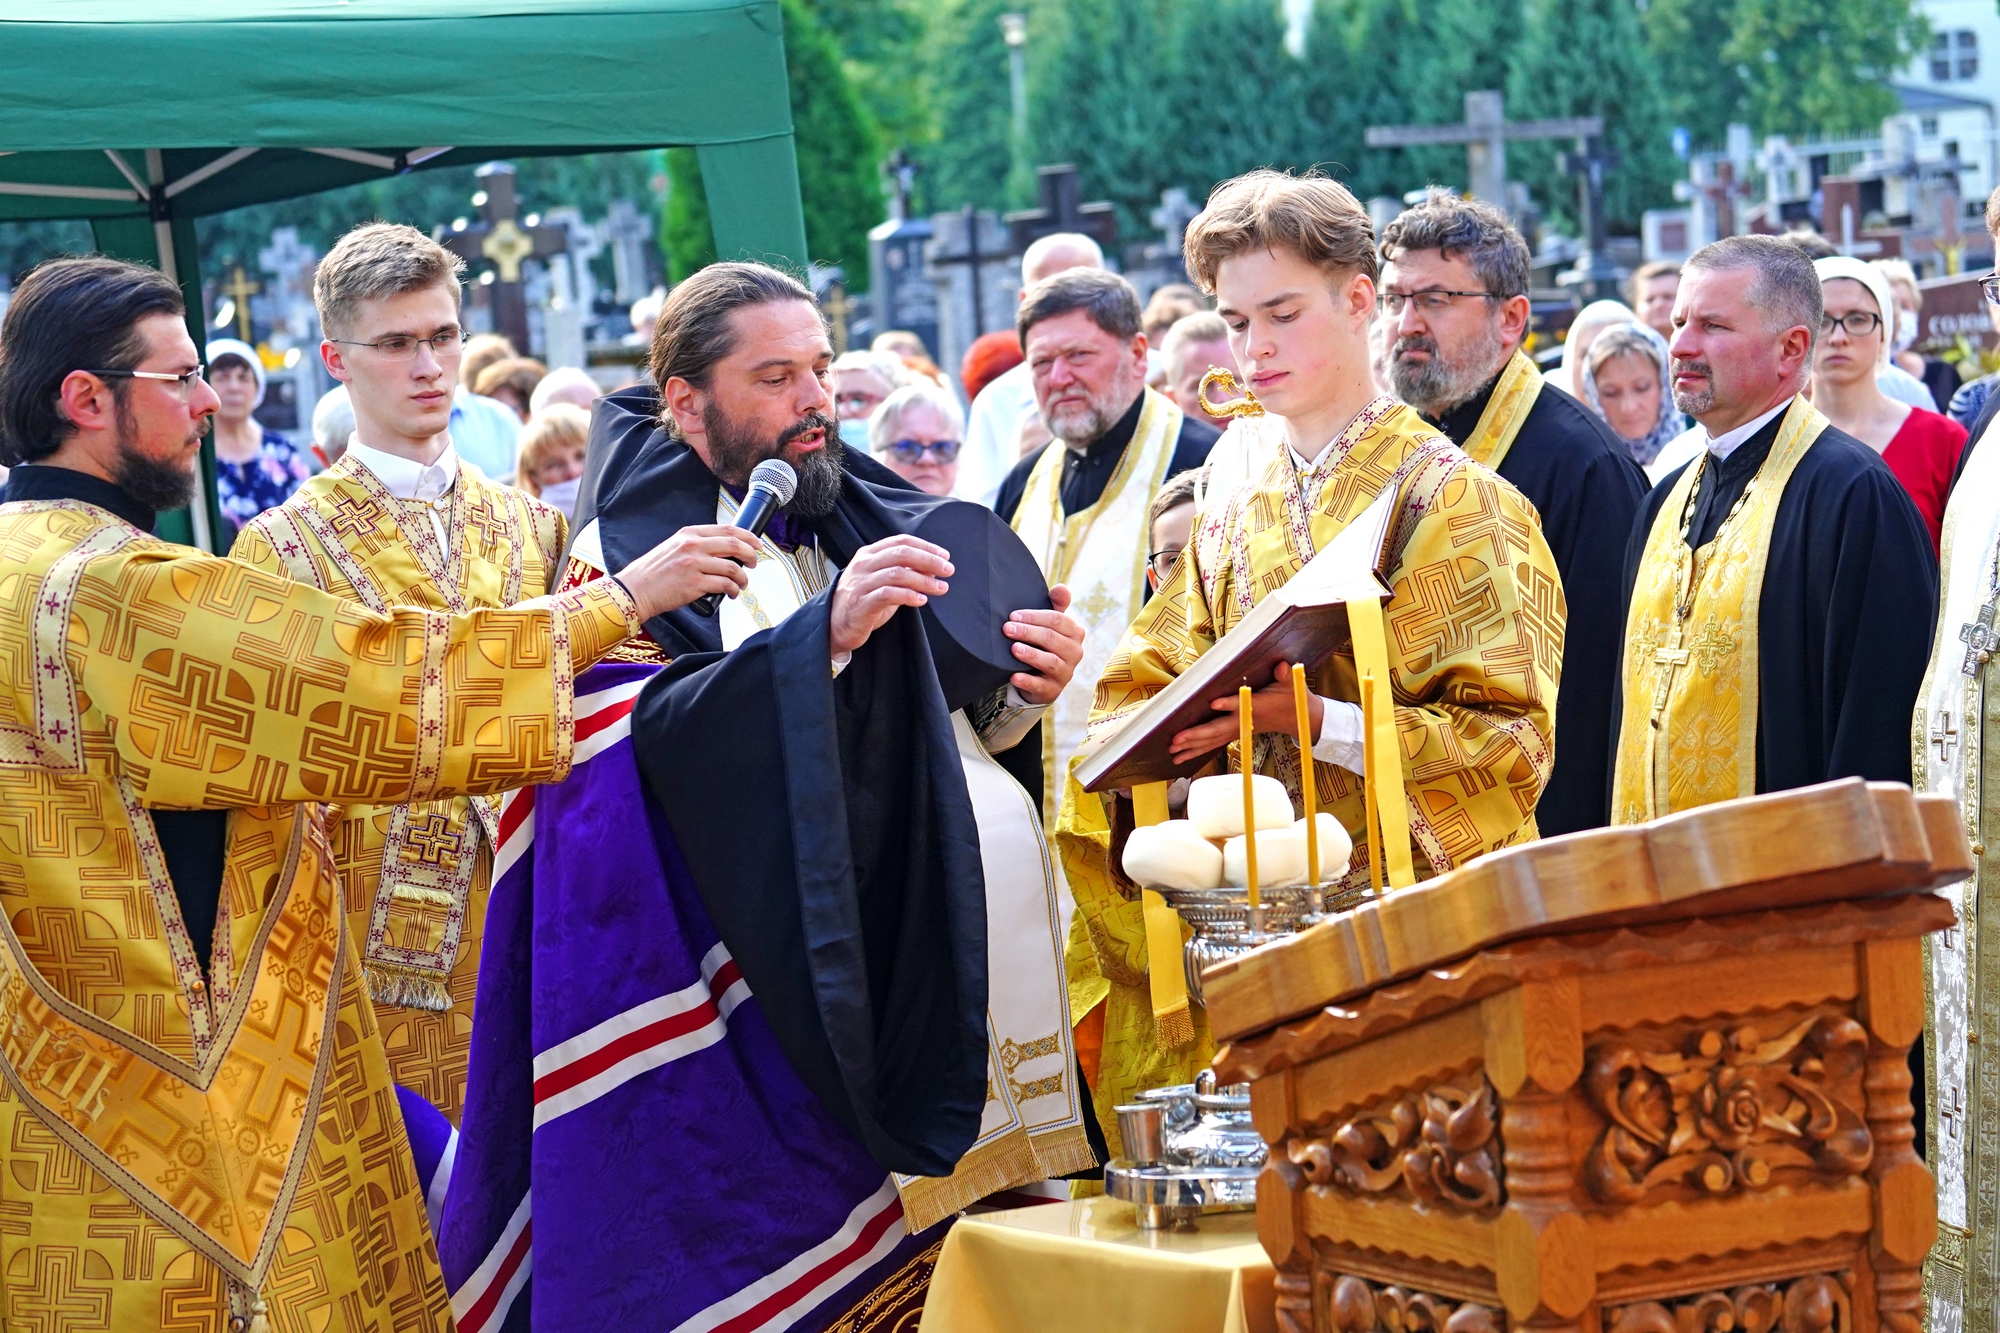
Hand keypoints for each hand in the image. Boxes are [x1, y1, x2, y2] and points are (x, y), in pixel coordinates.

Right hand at [614, 523, 761, 619]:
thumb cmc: (653, 573)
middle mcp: (692, 546)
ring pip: (733, 567)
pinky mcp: (694, 584)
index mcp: (688, 534)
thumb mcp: (673, 548)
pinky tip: (732, 593)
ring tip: (742, 583)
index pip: (727, 530)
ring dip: (743, 577)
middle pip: (734, 545)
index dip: (747, 536)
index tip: (756, 544)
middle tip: (754, 563)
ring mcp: (693, 565)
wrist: (635, 590)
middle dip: (750, 555)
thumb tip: (723, 550)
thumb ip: (695, 545)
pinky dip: (733, 590)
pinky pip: (724, 585)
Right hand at [829, 535, 953, 656]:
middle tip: (948, 570)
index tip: (945, 556)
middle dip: (929, 560)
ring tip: (941, 588)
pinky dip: (908, 596)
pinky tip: (922, 600)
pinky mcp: (861, 603)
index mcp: (869, 554)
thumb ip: (905, 574)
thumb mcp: (884, 582)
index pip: (901, 541)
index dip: (925, 546)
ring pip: (897, 573)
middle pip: (901, 554)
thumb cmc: (863, 601)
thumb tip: (934, 570)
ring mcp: (861, 583)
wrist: (835, 625)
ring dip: (923, 580)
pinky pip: (888, 594)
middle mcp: (863, 564)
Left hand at [1003, 583, 1085, 705]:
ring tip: (1014, 649)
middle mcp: (1075, 653)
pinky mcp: (1053, 690)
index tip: (1013, 615)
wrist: (1042, 676)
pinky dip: (1027, 681)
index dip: (1034, 616)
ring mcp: (1066, 673)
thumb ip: (1056, 604)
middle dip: (1028, 632)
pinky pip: (1042, 686)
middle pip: (1052, 639)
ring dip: (1031, 655)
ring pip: (1051, 662)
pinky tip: (1013, 675)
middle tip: (1007, 629)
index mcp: (1075, 633)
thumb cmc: (1046, 643)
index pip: (1057, 620)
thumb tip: (1061, 588)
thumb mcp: (1051, 623)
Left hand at [1167, 660, 1323, 763]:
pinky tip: (1180, 757)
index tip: (1214, 703)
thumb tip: (1282, 667)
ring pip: (1213, 741)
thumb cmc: (1292, 698)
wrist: (1299, 719)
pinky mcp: (1234, 733)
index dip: (1229, 704)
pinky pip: (1213, 744)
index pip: (1242, 705)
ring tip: (1172, 753)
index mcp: (1257, 706)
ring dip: (1192, 747)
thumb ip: (1285, 675)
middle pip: (1218, 730)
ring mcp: (1238, 730)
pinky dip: (1196, 750)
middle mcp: (1244, 721)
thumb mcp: (1292, 684)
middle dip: (1197, 735)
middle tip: (1177, 740)